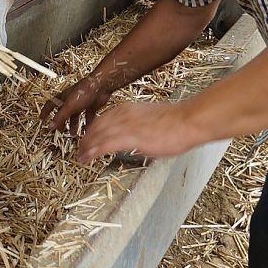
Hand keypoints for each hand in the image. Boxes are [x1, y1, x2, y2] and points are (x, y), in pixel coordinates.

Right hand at [42, 75, 111, 133]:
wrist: (101, 86)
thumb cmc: (84, 91)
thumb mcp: (69, 106)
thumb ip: (60, 117)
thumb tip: (50, 126)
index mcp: (63, 98)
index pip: (50, 104)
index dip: (45, 112)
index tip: (42, 118)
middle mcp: (71, 100)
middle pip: (63, 112)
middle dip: (61, 122)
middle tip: (60, 130)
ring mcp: (81, 102)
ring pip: (75, 115)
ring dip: (73, 124)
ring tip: (73, 133)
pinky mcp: (91, 105)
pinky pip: (87, 116)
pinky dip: (87, 123)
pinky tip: (87, 129)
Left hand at [77, 101, 204, 162]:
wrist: (187, 121)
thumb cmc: (176, 122)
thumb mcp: (150, 120)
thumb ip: (138, 127)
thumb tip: (136, 138)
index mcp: (127, 109)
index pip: (102, 119)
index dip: (93, 131)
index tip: (88, 139)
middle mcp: (122, 114)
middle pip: (96, 127)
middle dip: (86, 140)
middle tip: (80, 150)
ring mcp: (125, 124)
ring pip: (97, 135)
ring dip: (87, 147)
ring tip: (80, 157)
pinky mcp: (130, 136)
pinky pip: (105, 144)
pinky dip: (93, 151)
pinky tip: (86, 158)